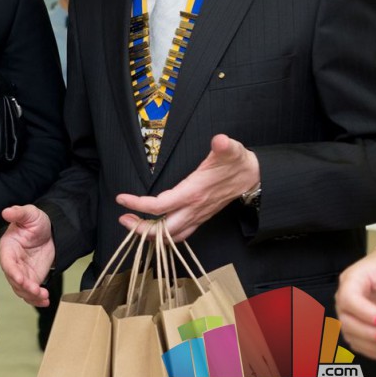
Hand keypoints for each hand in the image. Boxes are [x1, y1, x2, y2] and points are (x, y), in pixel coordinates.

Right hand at [0, 205, 55, 306]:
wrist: (50, 230)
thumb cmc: (36, 222)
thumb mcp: (29, 214)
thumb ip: (18, 213)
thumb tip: (6, 212)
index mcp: (8, 247)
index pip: (7, 262)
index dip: (13, 272)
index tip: (21, 280)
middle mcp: (12, 262)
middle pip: (13, 279)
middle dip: (24, 287)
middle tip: (36, 290)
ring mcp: (22, 271)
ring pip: (21, 289)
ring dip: (31, 295)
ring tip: (44, 296)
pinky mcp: (32, 278)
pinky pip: (31, 292)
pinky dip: (37, 299)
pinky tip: (45, 300)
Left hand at [115, 134, 259, 240]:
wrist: (254, 177)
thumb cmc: (238, 163)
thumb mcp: (232, 151)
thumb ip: (224, 146)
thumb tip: (220, 140)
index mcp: (194, 193)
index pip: (160, 206)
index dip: (138, 204)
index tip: (121, 198)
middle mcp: (194, 209)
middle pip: (163, 230)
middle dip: (140, 228)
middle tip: (122, 217)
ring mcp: (197, 216)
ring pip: (171, 235)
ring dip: (151, 234)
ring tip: (132, 223)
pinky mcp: (200, 217)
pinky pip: (180, 234)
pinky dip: (164, 235)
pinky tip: (154, 228)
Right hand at [336, 245, 375, 360]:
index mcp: (353, 279)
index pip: (348, 298)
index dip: (365, 313)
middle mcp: (346, 298)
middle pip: (346, 321)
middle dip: (371, 333)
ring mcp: (349, 313)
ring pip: (351, 336)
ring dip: (374, 346)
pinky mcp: (356, 325)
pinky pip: (359, 344)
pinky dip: (375, 351)